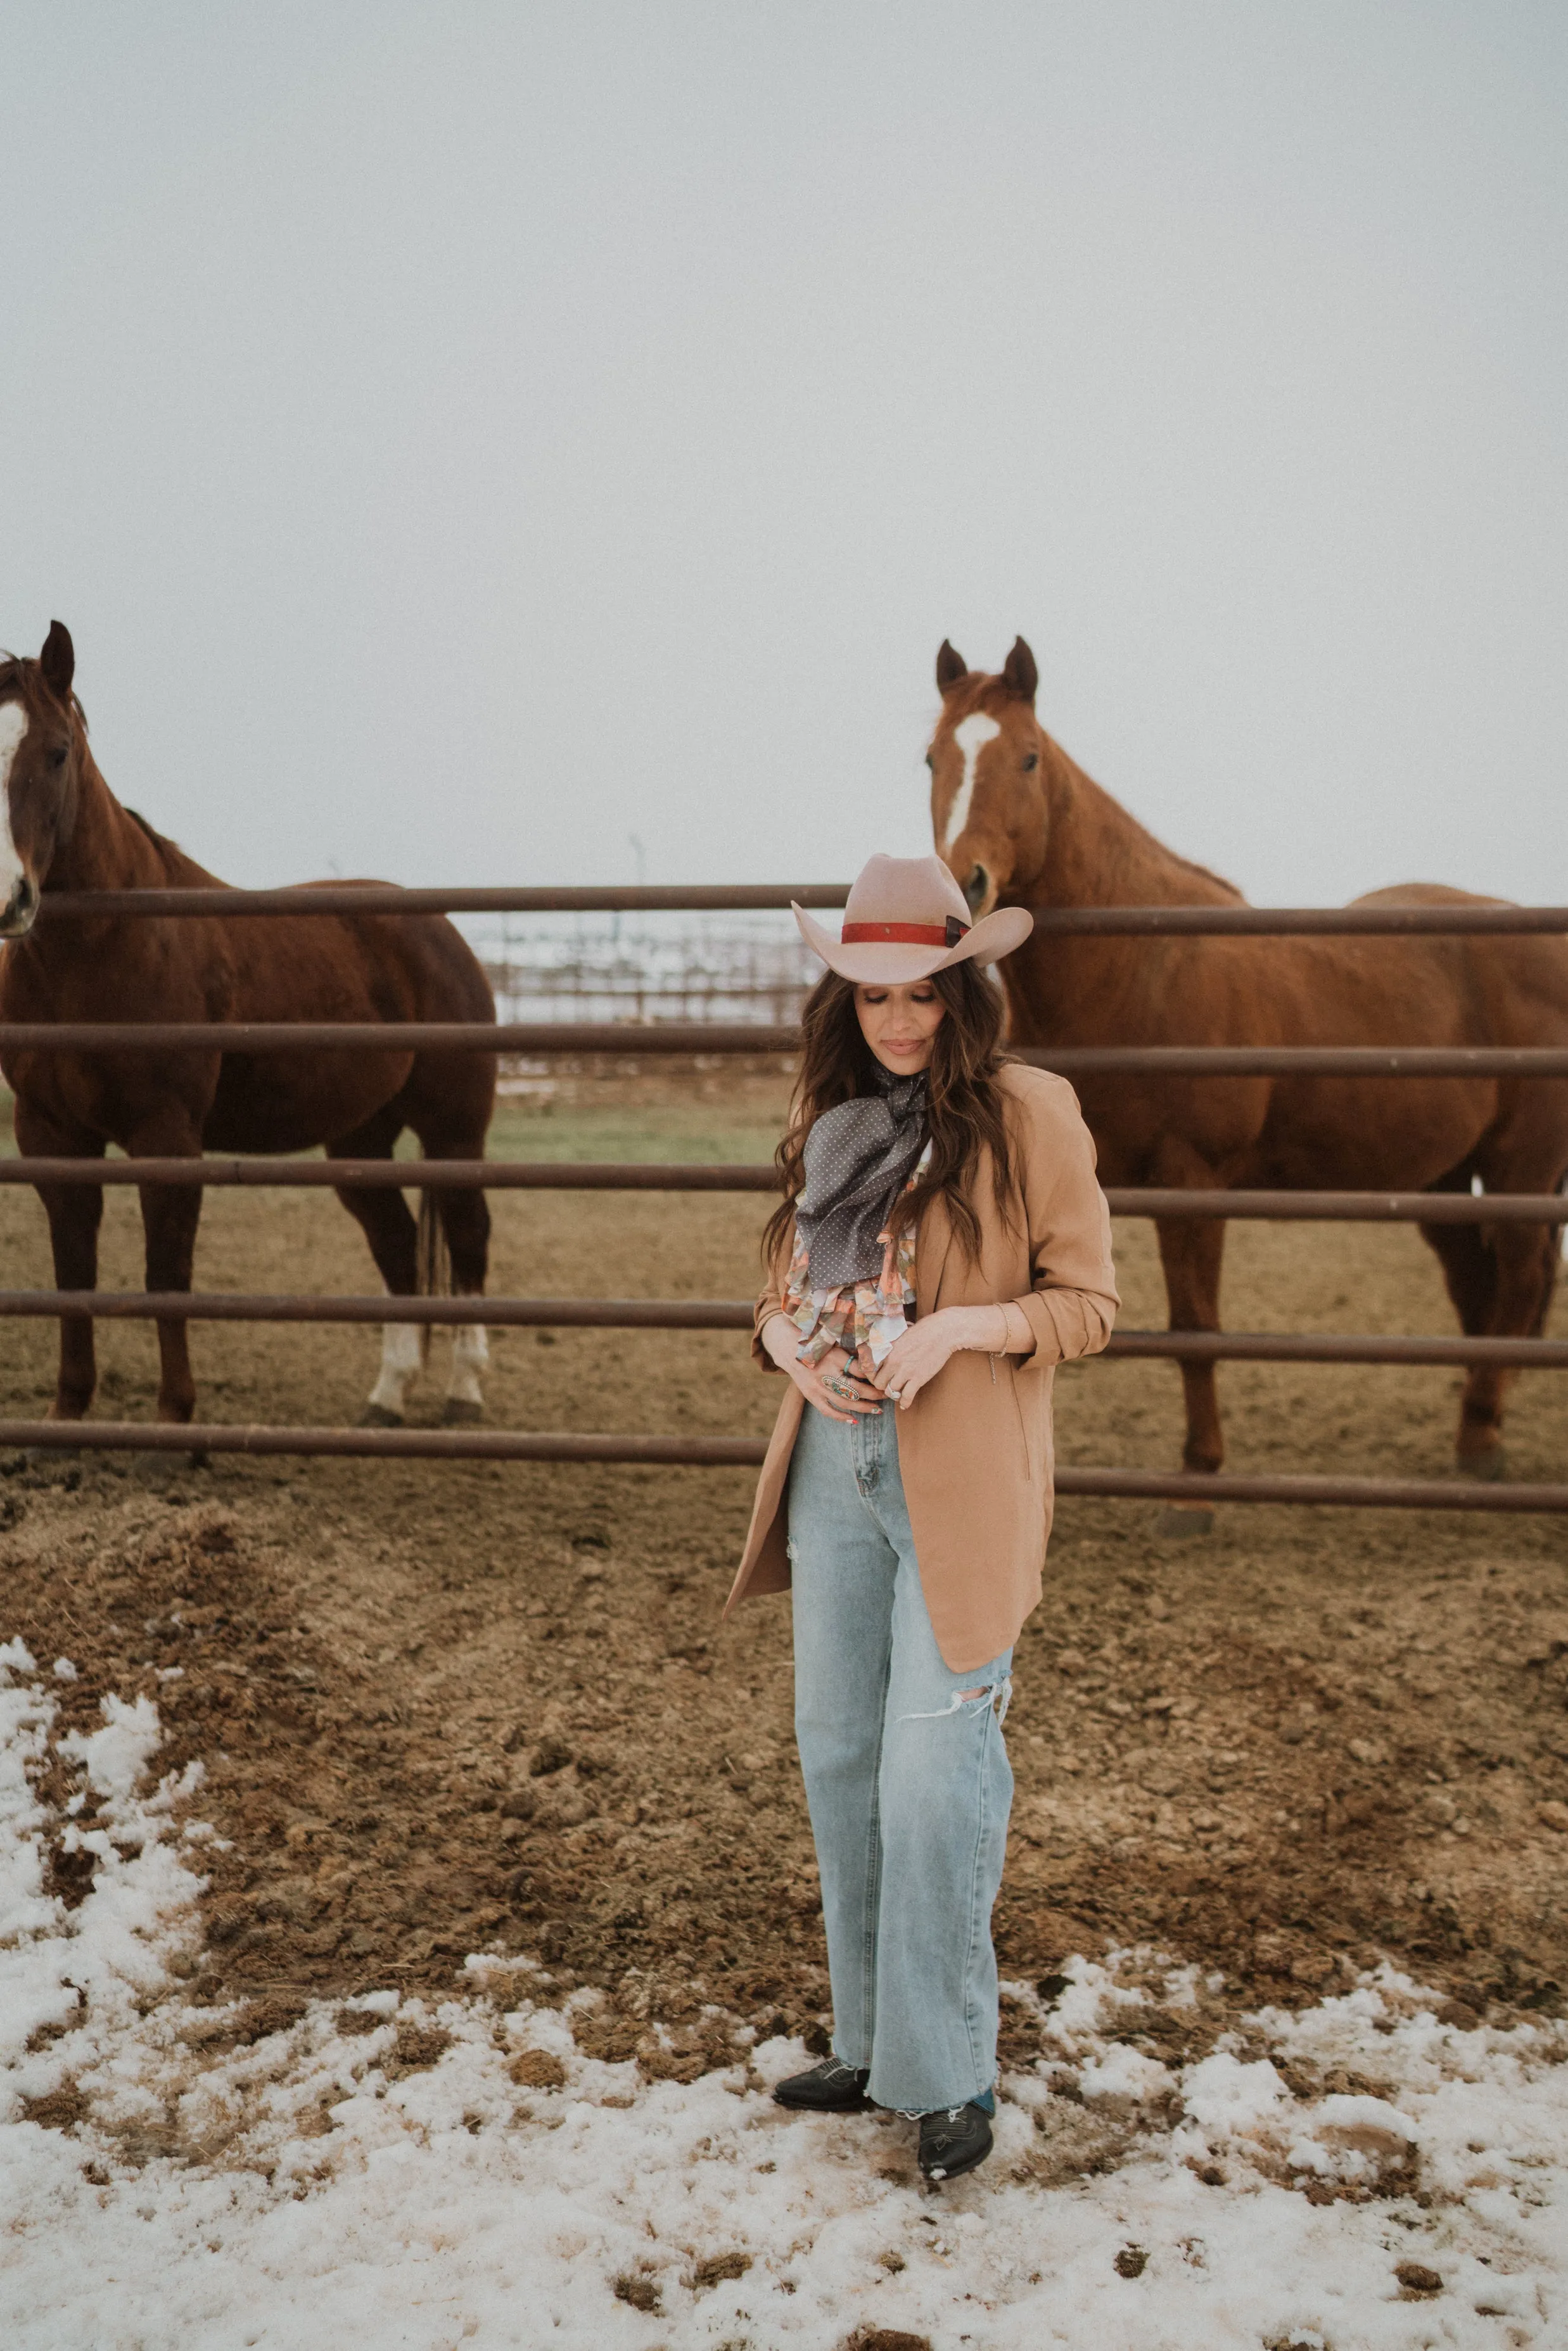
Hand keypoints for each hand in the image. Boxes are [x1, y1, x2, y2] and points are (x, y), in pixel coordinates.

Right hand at [760, 1315, 882, 1423]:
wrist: (790, 1350)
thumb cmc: (818, 1345)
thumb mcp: (836, 1343)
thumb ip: (852, 1353)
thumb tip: (876, 1362)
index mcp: (834, 1356)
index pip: (860, 1370)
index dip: (875, 1376)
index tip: (885, 1378)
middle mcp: (826, 1373)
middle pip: (855, 1389)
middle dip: (874, 1394)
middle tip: (887, 1395)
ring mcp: (818, 1386)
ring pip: (845, 1403)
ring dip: (863, 1408)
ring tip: (877, 1410)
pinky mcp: (811, 1395)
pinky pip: (828, 1411)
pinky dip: (841, 1417)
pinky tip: (854, 1420)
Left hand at [871, 1304, 1005, 1410]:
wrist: (943, 1332)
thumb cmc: (924, 1330)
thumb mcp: (901, 1334)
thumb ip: (890, 1345)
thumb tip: (882, 1348)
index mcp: (887, 1349)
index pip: (869, 1369)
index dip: (872, 1375)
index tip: (878, 1376)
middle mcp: (893, 1361)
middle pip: (879, 1383)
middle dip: (883, 1385)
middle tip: (889, 1384)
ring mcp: (905, 1371)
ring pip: (891, 1391)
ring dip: (894, 1393)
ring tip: (898, 1392)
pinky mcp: (918, 1378)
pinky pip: (906, 1397)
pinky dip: (905, 1402)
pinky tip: (905, 1404)